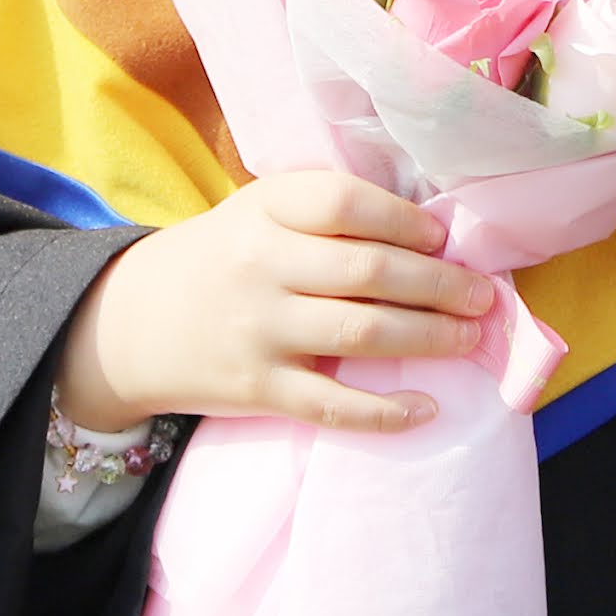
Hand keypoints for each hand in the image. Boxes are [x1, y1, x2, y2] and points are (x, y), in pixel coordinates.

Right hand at [53, 171, 497, 434]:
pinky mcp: (258, 389)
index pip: (344, 204)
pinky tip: (427, 408)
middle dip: (439, 283)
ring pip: (362, 332)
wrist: (132, 324)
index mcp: (265, 210)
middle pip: (368, 270)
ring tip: (471, 337)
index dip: (405, 219)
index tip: (444, 236)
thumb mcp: (256, 214)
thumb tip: (431, 231)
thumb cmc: (222, 259)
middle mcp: (262, 266)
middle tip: (483, 295)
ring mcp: (259, 331)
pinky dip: (385, 411)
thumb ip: (324, 214)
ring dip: (430, 336)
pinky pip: (333, 406)